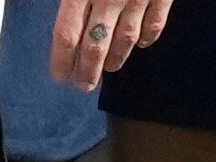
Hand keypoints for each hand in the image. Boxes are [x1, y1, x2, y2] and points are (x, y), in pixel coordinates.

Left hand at [50, 0, 173, 89]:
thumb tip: (64, 26)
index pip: (67, 36)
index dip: (62, 61)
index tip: (60, 77)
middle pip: (95, 45)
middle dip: (88, 70)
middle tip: (84, 85)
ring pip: (125, 37)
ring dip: (116, 57)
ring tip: (110, 68)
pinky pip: (155, 23)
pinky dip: (147, 37)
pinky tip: (141, 44)